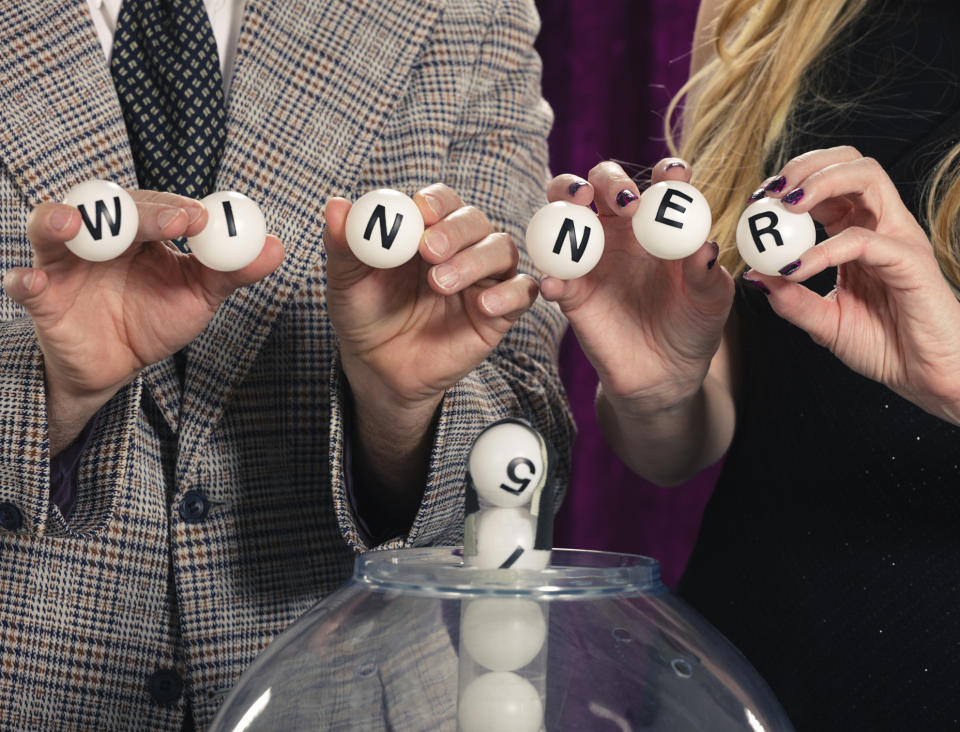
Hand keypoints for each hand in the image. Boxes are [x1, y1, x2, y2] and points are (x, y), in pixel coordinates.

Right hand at [4, 189, 283, 450]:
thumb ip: (232, 272)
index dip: (176, 209)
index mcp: (139, 231)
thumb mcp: (198, 296)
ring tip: (73, 224)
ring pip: (52, 230)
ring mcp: (65, 263)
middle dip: (139, 214)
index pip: (155, 207)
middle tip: (172, 221)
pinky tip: (34, 281)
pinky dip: (24, 280)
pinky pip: (24, 284)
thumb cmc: (155, 319)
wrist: (118, 367)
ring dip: (60, 221)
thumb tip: (276, 246)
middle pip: (110, 211)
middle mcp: (99, 237)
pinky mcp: (42, 297)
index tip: (204, 217)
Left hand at [324, 184, 537, 421]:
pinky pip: (521, 292)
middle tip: (428, 249)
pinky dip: (510, 293)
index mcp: (425, 229)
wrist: (379, 368)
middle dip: (454, 231)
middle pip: (474, 220)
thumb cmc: (365, 315)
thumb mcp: (347, 282)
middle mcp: (460, 247)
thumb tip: (336, 206)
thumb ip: (345, 244)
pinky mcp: (500, 312)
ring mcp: (483, 278)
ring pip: (501, 250)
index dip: (435, 202)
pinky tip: (484, 305)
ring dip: (475, 260)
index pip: (441, 201)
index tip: (421, 211)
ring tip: (441, 283)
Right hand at [539, 160, 734, 414]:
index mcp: (659, 221)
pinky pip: (553, 276)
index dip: (665, 172)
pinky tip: (555, 284)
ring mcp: (591, 256)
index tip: (673, 177)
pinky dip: (550, 275)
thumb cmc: (693, 325)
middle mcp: (620, 229)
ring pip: (564, 212)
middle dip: (608, 180)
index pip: (660, 182)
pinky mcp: (570, 291)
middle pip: (601, 182)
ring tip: (578, 207)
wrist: (665, 372)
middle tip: (625, 203)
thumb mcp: (711, 301)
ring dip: (564, 199)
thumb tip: (706, 247)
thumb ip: (708, 274)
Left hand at [745, 145, 959, 424]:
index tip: (755, 201)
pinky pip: (863, 240)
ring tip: (786, 206)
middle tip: (769, 192)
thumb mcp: (823, 322)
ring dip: (820, 182)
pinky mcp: (910, 260)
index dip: (790, 182)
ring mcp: (898, 238)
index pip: (827, 183)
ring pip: (866, 178)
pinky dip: (823, 249)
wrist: (926, 376)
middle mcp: (880, 226)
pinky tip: (796, 268)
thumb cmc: (884, 346)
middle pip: (850, 162)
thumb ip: (789, 300)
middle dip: (805, 166)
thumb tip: (753, 276)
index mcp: (858, 232)